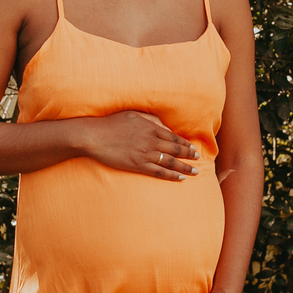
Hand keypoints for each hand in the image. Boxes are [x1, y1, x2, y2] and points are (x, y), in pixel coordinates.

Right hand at [79, 111, 199, 179]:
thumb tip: (163, 125)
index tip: (193, 147)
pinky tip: (180, 178)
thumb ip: (149, 119)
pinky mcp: (138, 165)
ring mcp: (145, 154)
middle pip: (175, 149)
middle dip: (189, 155)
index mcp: (150, 127)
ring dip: (185, 167)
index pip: (173, 137)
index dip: (185, 143)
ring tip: (195, 171)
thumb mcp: (132, 114)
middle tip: (198, 159)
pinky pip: (159, 171)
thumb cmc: (111, 123)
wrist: (95, 136)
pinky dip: (171, 175)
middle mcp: (151, 141)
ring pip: (171, 162)